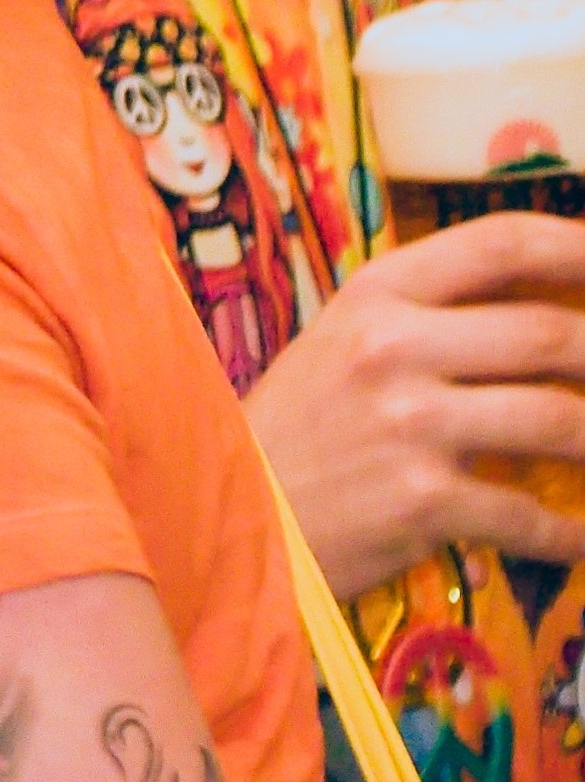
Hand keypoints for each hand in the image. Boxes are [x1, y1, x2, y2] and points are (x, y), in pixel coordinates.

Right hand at [252, 213, 584, 591]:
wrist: (230, 513)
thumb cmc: (294, 431)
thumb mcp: (340, 346)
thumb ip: (427, 321)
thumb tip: (546, 318)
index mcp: (372, 297)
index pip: (498, 244)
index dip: (576, 247)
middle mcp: (391, 347)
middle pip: (551, 333)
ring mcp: (409, 424)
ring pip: (561, 421)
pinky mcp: (423, 500)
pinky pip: (531, 515)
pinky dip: (570, 533)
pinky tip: (577, 537)